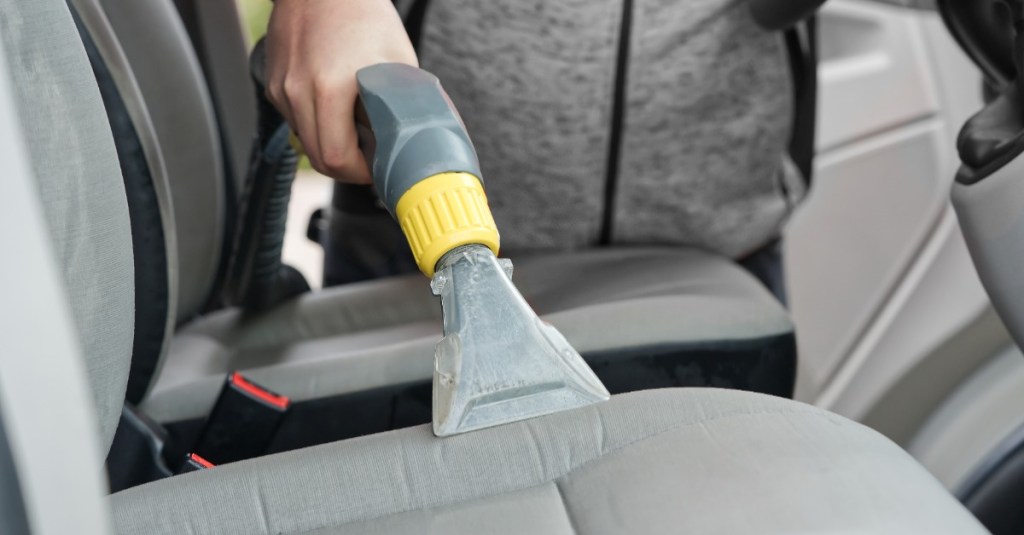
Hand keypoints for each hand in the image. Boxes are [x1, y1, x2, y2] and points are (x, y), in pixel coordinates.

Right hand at [265, 0, 416, 182]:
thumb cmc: (365, 16)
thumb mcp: (399, 62)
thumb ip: (406, 105)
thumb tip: (423, 142)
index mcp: (330, 89)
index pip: (337, 158)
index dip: (360, 174)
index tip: (376, 170)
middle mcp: (298, 91)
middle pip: (318, 158)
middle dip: (347, 167)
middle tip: (370, 161)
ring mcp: (281, 88)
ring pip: (305, 141)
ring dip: (330, 145)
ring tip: (355, 130)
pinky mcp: (273, 84)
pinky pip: (295, 120)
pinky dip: (316, 124)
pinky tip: (335, 108)